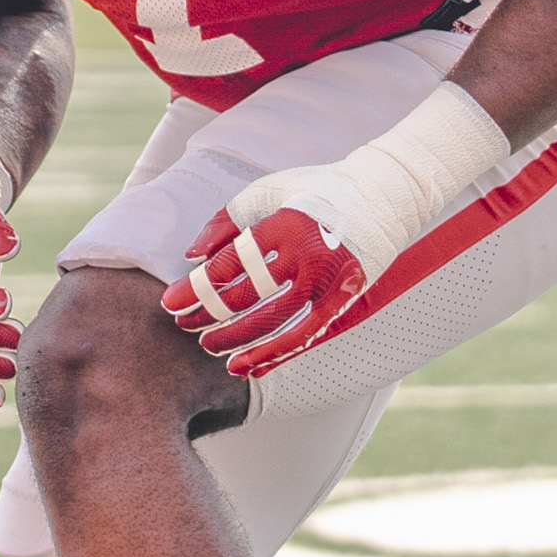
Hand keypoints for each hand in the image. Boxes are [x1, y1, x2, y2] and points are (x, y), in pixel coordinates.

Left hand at [162, 162, 391, 376]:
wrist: (386, 194)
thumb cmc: (319, 190)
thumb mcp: (271, 190)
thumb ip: (228, 219)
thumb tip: (192, 256)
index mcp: (285, 222)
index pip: (229, 264)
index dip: (195, 288)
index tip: (170, 303)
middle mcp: (308, 253)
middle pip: (247, 296)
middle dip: (208, 316)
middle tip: (184, 326)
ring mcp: (329, 279)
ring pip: (275, 322)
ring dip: (238, 340)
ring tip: (211, 348)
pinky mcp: (346, 297)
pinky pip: (306, 335)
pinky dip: (277, 354)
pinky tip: (250, 367)